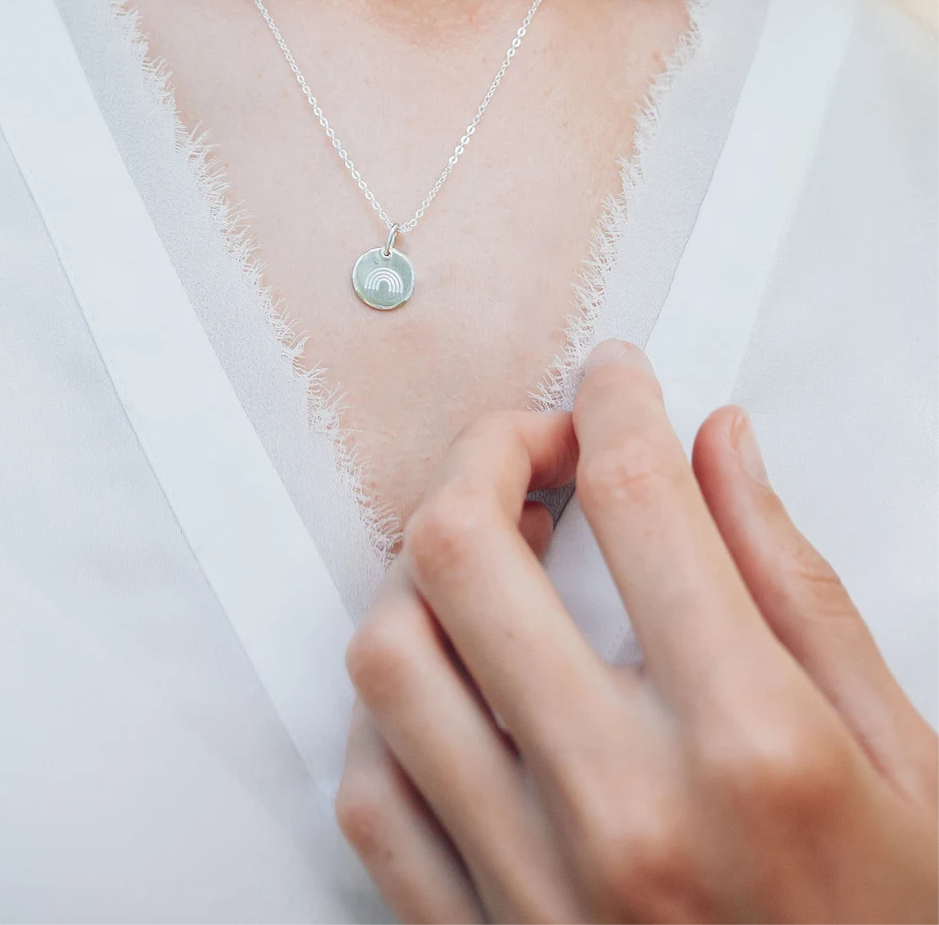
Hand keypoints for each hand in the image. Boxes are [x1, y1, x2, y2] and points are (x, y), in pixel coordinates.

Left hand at [336, 341, 938, 923]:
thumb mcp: (912, 764)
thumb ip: (798, 587)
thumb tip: (719, 448)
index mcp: (754, 748)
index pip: (637, 499)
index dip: (616, 401)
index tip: (616, 380)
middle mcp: (623, 808)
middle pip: (464, 550)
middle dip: (486, 453)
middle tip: (530, 446)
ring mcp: (532, 882)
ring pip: (387, 656)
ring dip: (420, 576)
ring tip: (482, 560)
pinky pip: (370, 792)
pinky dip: (388, 715)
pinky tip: (450, 690)